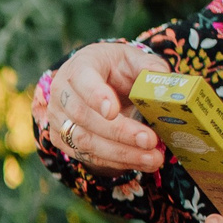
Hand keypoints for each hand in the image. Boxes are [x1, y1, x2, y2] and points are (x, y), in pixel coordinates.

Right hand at [41, 42, 168, 173]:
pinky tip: (140, 162)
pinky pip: (86, 155)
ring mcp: (57, 118)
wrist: (94, 80)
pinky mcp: (62, 139)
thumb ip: (149, 67)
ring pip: (84, 141)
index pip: (82, 80)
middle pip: (84, 116)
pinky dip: (115, 161)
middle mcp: (61, 92)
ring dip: (121, 153)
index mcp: (79, 66)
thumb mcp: (133, 59)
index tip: (113, 111)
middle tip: (149, 141)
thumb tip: (165, 81)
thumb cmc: (115, 69)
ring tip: (152, 158)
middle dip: (119, 132)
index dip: (96, 96)